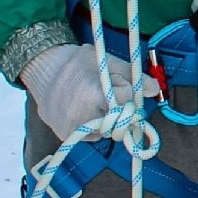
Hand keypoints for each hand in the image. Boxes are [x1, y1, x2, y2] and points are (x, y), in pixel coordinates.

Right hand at [21, 43, 157, 143]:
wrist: (43, 68)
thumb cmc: (77, 62)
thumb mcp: (106, 61)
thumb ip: (132, 75)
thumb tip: (154, 90)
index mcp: (92, 95)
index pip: (125, 103)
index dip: (127, 94)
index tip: (120, 86)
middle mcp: (80, 116)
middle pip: (117, 122)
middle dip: (119, 110)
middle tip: (107, 96)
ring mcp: (70, 128)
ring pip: (105, 132)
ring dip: (107, 120)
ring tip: (93, 101)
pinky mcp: (64, 135)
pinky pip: (90, 136)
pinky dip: (93, 126)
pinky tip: (85, 110)